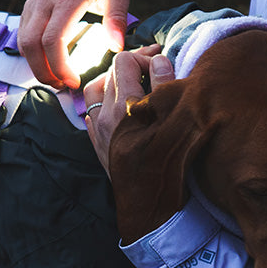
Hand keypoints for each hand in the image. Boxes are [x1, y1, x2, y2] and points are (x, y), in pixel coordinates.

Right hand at [18, 0, 129, 87]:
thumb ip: (117, 17)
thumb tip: (116, 47)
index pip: (52, 39)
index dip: (59, 65)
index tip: (73, 81)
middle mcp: (44, 2)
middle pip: (30, 45)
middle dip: (44, 72)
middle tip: (63, 86)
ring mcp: (32, 5)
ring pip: (22, 43)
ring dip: (36, 66)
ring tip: (57, 79)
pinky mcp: (28, 9)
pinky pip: (22, 37)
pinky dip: (32, 55)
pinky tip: (49, 64)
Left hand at [83, 48, 174, 173]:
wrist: (152, 209)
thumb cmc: (169, 167)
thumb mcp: (175, 121)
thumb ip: (165, 85)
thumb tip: (159, 60)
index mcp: (124, 106)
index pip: (124, 62)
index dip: (145, 58)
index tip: (161, 63)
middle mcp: (106, 117)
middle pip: (110, 73)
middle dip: (132, 66)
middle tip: (153, 67)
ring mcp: (99, 133)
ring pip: (96, 92)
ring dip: (113, 82)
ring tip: (132, 82)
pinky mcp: (98, 147)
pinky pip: (92, 116)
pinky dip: (103, 105)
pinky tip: (116, 107)